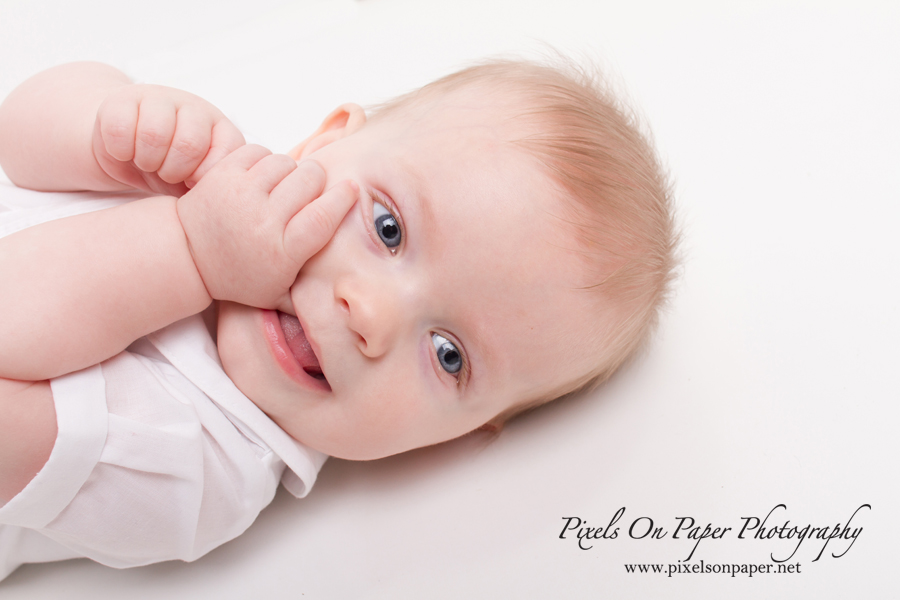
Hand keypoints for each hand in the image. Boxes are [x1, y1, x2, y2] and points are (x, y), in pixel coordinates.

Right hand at [92, 84, 244, 195]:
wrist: (125, 152)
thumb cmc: (168, 170)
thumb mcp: (194, 182)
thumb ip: (210, 185)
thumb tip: (216, 197)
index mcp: (219, 127)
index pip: (227, 148)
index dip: (205, 174)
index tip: (190, 182)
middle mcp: (193, 108)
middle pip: (189, 144)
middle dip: (173, 170)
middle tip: (164, 173)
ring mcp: (159, 98)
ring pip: (153, 134)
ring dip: (146, 160)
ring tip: (146, 162)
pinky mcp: (123, 98)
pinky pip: (119, 128)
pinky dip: (120, 150)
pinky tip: (125, 151)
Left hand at [176, 144, 357, 310]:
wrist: (187, 255)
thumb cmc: (239, 276)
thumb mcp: (276, 294)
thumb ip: (311, 296)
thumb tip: (347, 298)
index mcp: (281, 251)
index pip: (323, 216)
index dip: (342, 198)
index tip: (351, 189)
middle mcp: (263, 221)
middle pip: (309, 179)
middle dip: (317, 180)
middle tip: (310, 190)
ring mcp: (241, 194)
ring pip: (285, 161)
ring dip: (290, 170)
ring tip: (282, 186)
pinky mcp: (223, 174)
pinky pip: (259, 151)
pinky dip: (266, 160)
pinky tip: (262, 177)